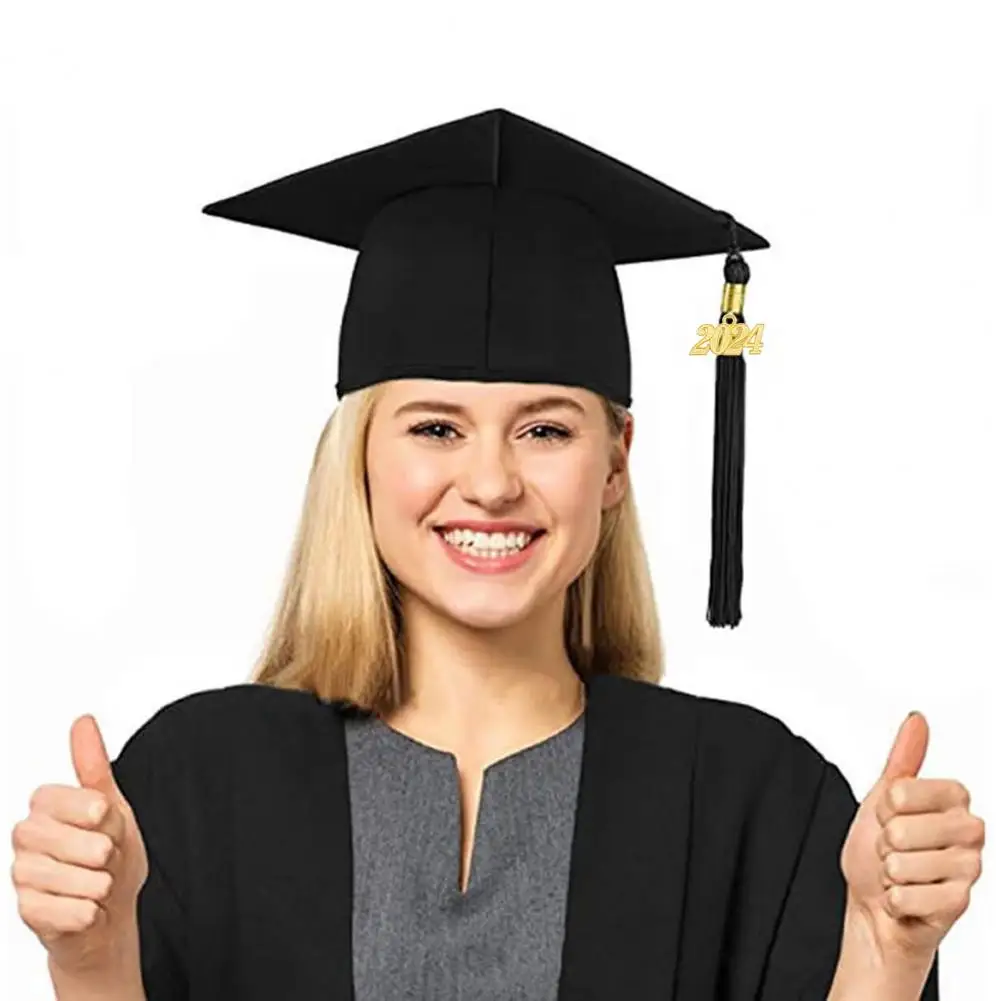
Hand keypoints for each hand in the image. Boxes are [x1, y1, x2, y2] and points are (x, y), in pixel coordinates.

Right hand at [11, 715, 149, 976]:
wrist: (111, 909)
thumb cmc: (110, 854)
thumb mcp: (112, 805)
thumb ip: (93, 766)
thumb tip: (83, 721)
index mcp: (45, 806)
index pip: (58, 798)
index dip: (91, 811)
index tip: (104, 817)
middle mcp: (26, 837)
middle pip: (62, 839)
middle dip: (101, 850)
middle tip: (107, 856)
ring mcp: (22, 874)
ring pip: (64, 876)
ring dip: (98, 883)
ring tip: (102, 883)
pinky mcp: (26, 910)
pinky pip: (60, 911)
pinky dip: (87, 912)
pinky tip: (90, 908)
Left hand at [840, 711, 985, 964]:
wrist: (875, 906)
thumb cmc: (878, 851)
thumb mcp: (882, 798)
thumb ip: (903, 759)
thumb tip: (917, 720)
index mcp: (953, 798)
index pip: (901, 790)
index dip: (883, 807)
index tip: (889, 816)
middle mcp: (969, 829)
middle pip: (900, 829)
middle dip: (883, 843)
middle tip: (894, 850)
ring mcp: (969, 868)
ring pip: (901, 863)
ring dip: (889, 873)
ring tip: (901, 875)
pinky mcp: (960, 902)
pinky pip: (907, 895)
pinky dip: (895, 899)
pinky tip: (906, 899)